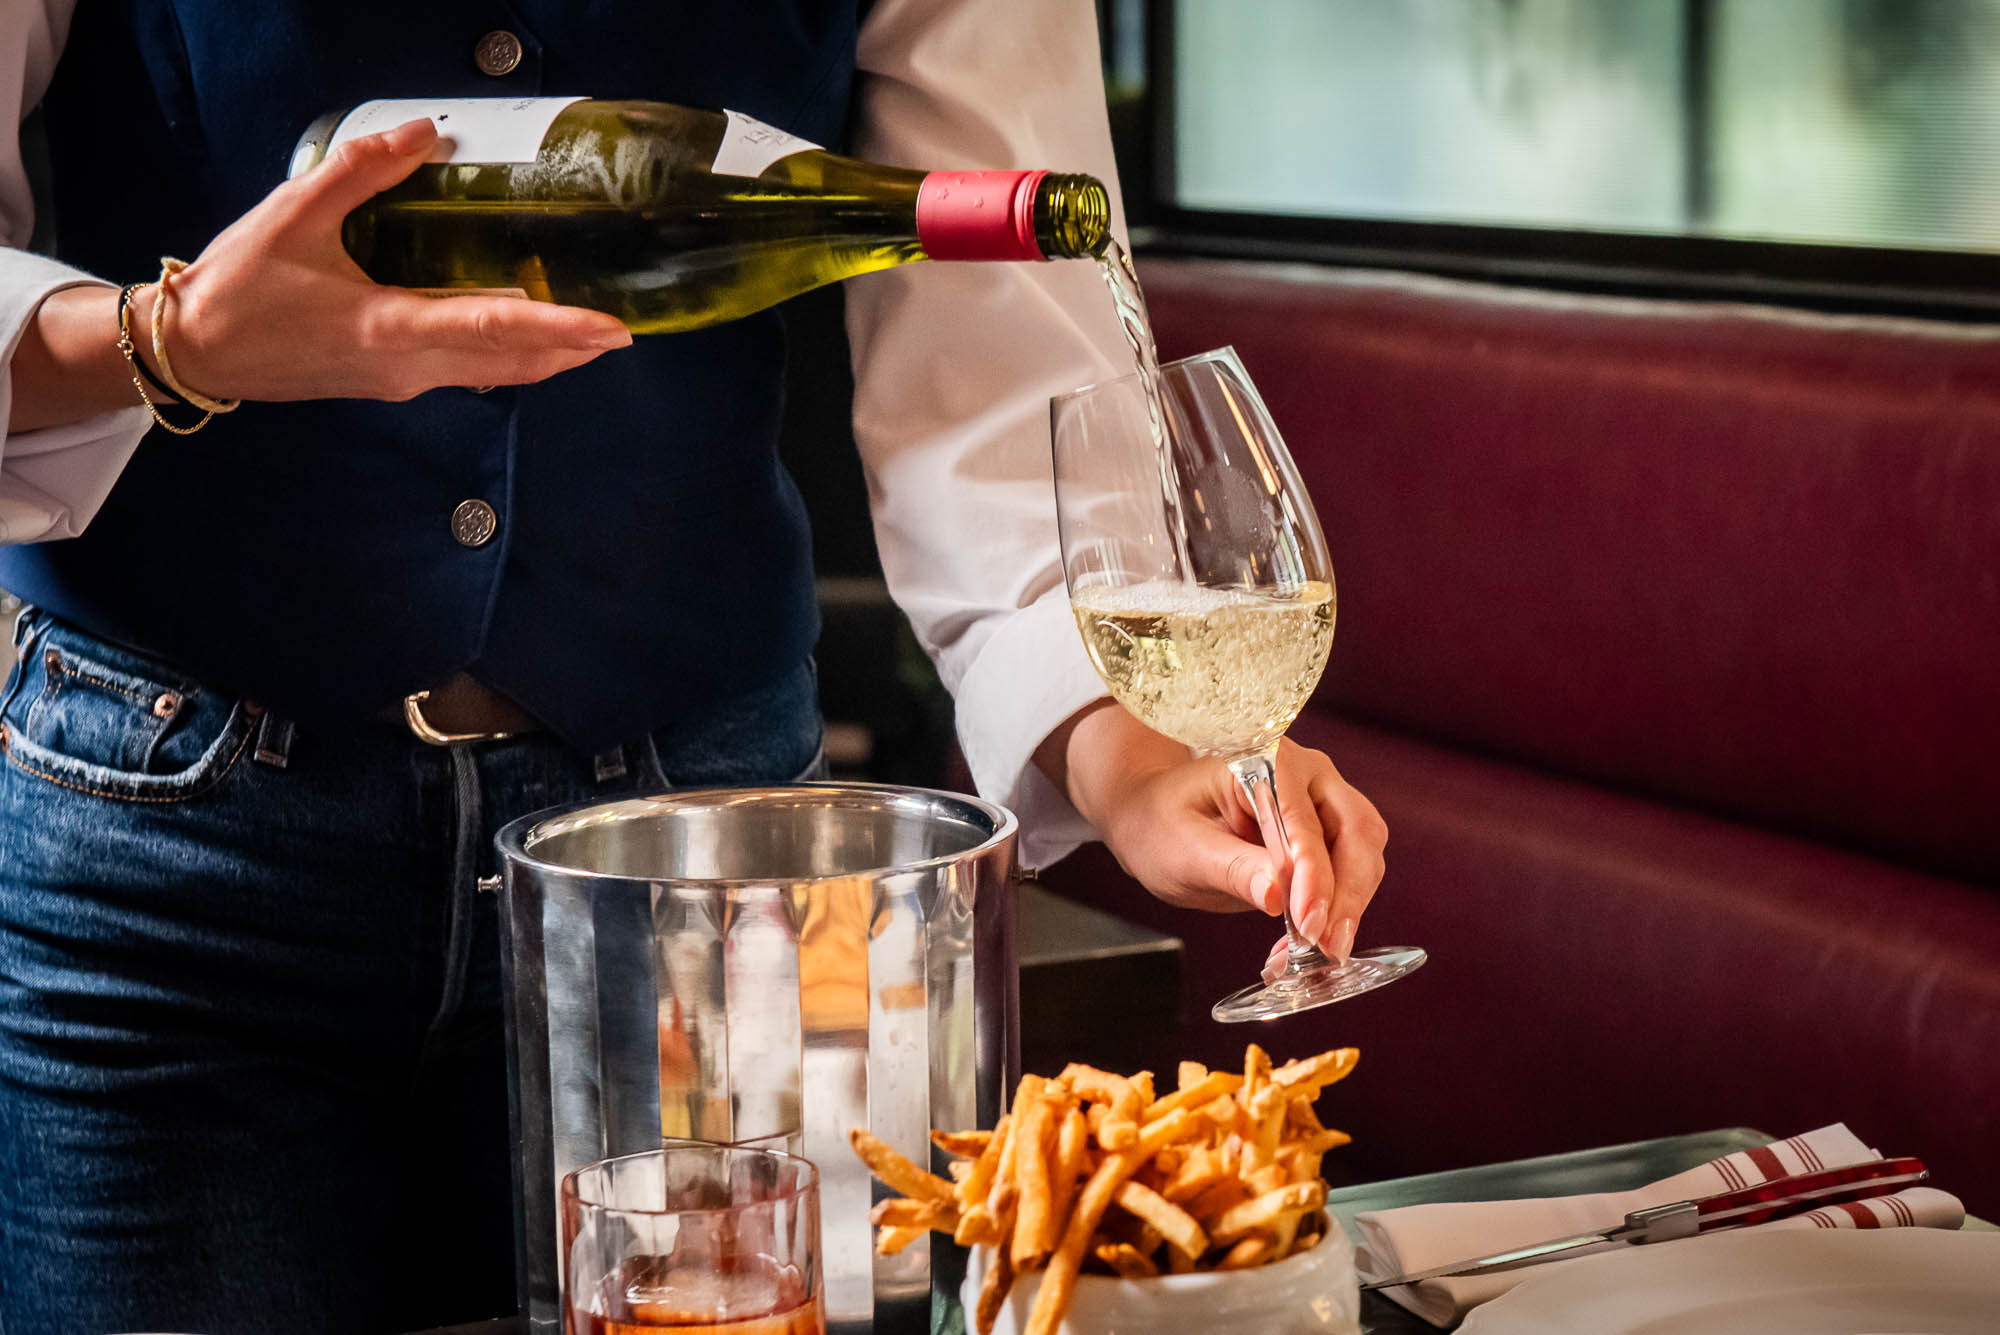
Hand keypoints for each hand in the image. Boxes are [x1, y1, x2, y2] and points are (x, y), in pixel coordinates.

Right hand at [143, 118, 630, 402]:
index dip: (557, 328)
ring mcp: (401, 382)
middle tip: (622, 334)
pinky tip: (526, 339)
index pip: (491, 326)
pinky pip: (466, 373)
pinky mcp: (391, 382)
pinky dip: (505, 357)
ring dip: (544, 358)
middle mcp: (406, 366)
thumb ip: (361, 171)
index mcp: (386, 327)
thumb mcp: (292, 215)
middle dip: (569, 350)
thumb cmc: (236, 289)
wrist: (193, 352)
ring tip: (591, 340)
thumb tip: (424, 131)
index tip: (608, 329)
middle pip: (509, 362)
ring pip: (491, 374)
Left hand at [1038, 704, 1387, 970]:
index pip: (1305, 821)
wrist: (1154, 819)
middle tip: (1330, 947)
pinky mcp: (1326, 834)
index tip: (1308, 924)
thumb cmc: (1161, 823)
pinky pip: (1349, 871)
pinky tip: (1310, 942)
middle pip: (1356, 831)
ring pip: (1363, 854)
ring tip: (1321, 953)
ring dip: (1350, 906)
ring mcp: (1322, 802)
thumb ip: (1232, 869)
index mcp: (1266, 760)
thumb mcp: (1183, 850)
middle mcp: (1306, 773)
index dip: (1313, 876)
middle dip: (1347, 894)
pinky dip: (1339, 909)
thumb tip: (1278, 897)